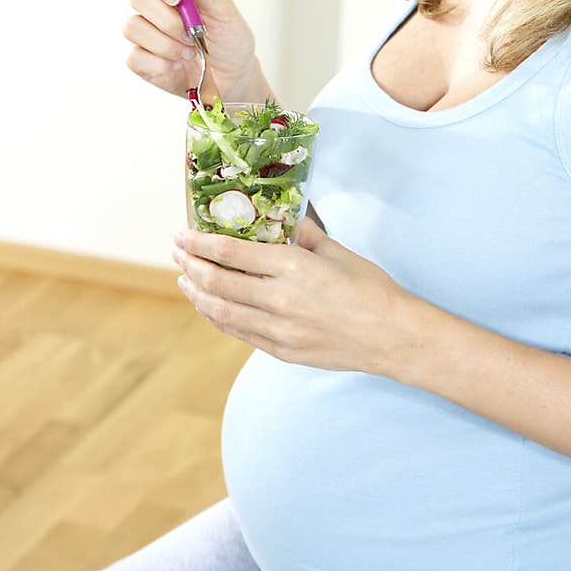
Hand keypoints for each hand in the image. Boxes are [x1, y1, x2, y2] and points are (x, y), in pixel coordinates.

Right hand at [125, 0, 265, 100]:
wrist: (232, 78)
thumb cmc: (230, 40)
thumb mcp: (225, 12)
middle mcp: (152, 5)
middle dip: (167, 18)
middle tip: (191, 31)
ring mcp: (143, 32)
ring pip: (133, 27)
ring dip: (167, 43)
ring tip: (191, 51)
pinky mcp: (140, 59)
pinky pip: (136, 57)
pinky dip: (163, 63)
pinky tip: (178, 65)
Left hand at [171, 218, 409, 377]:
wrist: (392, 336)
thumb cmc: (371, 290)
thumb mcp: (338, 251)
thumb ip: (306, 235)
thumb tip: (285, 220)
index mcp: (293, 267)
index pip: (231, 253)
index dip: (200, 243)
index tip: (182, 234)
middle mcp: (279, 299)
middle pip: (217, 282)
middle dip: (190, 265)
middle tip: (177, 252)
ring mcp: (278, 330)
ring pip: (221, 311)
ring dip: (197, 293)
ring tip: (184, 279)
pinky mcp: (281, 351)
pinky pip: (238, 332)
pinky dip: (217, 317)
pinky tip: (209, 306)